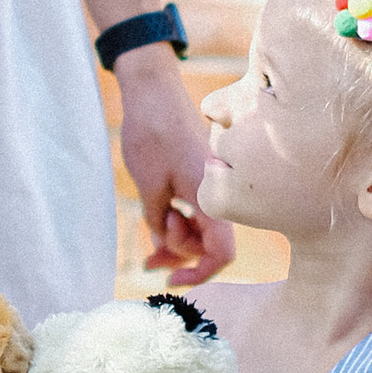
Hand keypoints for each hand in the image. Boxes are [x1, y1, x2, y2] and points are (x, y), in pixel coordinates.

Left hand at [111, 44, 234, 280]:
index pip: (222, 254)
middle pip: (210, 245)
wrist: (153, 92)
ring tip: (150, 239)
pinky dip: (180, 223)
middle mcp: (219, 193)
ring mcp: (212, 185)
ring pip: (203, 229)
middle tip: (149, 255)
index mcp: (213, 197)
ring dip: (178, 240)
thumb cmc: (151, 134)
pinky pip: (197, 212)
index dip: (200, 274)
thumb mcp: (150, 190)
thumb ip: (161, 224)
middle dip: (181, 254)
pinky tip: (160, 225)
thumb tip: (166, 249)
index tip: (170, 280)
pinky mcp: (201, 178)